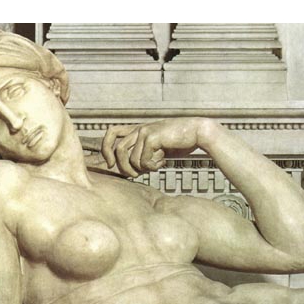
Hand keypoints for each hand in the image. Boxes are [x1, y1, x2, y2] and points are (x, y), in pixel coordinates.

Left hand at [100, 118, 218, 176]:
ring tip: (155, 167)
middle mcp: (138, 129)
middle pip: (117, 149)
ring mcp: (145, 131)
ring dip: (142, 168)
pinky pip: (144, 160)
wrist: (196, 132)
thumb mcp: (158, 149)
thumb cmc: (179, 143)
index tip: (111, 164)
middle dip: (123, 167)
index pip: (111, 133)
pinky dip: (152, 166)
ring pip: (131, 158)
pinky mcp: (152, 137)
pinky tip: (163, 162)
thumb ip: (144, 155)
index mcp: (137, 130)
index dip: (106, 149)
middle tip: (135, 175)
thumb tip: (131, 171)